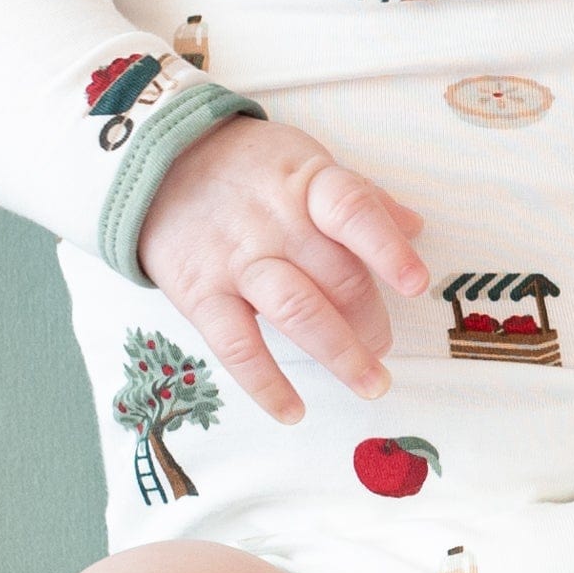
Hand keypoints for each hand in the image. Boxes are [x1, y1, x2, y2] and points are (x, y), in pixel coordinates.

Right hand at [138, 115, 429, 422]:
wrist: (158, 163)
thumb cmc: (247, 168)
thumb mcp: (304, 161)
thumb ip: (359, 197)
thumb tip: (415, 227)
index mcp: (308, 184)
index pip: (353, 212)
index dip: (387, 249)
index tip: (415, 284)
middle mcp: (277, 223)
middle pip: (337, 275)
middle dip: (371, 321)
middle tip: (383, 346)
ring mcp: (238, 260)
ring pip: (298, 311)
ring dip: (341, 354)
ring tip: (371, 382)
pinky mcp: (200, 294)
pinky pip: (237, 346)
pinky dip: (266, 384)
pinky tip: (293, 411)